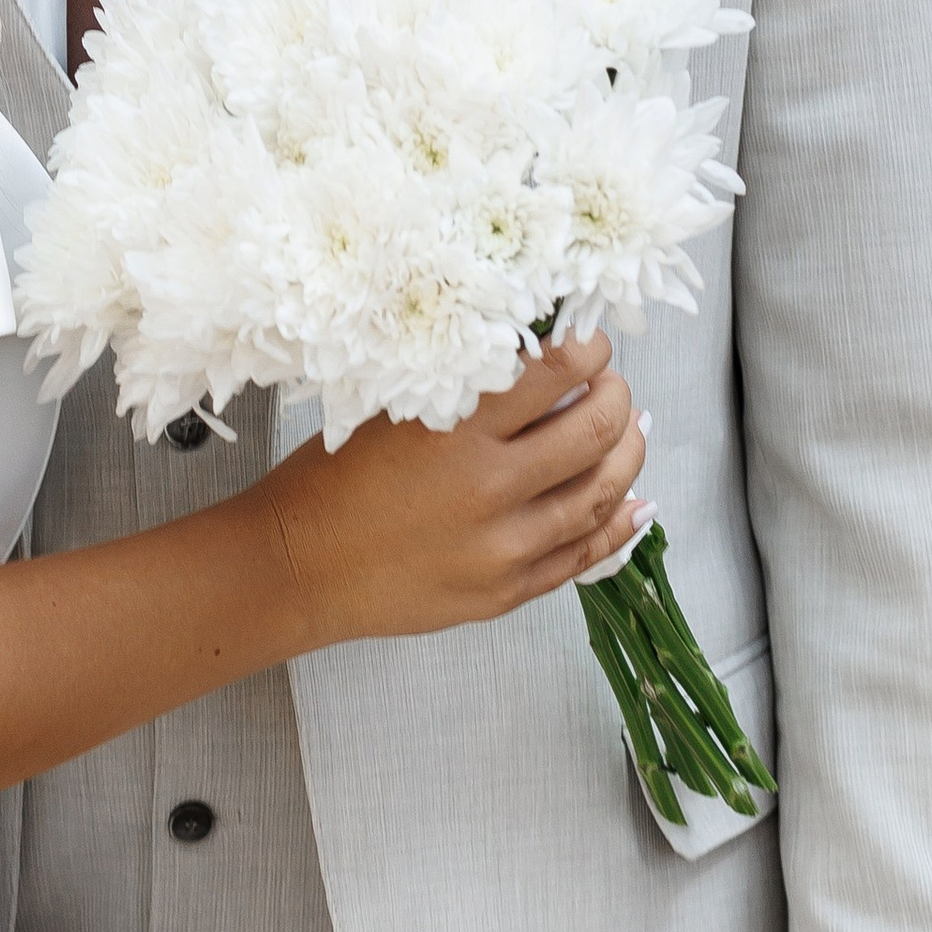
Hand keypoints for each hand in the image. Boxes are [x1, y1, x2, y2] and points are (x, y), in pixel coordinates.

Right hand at [264, 335, 644, 644]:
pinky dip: (617, 527)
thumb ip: (464, 394)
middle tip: (612, 384)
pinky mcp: (506, 592)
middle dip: (616, 398)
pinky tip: (636, 504)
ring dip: (627, 455)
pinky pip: (582, 556)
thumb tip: (536, 363)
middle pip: (594, 433)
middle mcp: (489, 490)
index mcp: (457, 432)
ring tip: (632, 431)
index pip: (555, 372)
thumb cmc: (330, 481)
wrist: (296, 568)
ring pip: (600, 496)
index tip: (592, 340)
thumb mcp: (393, 413)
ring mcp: (503, 548)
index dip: (588, 348)